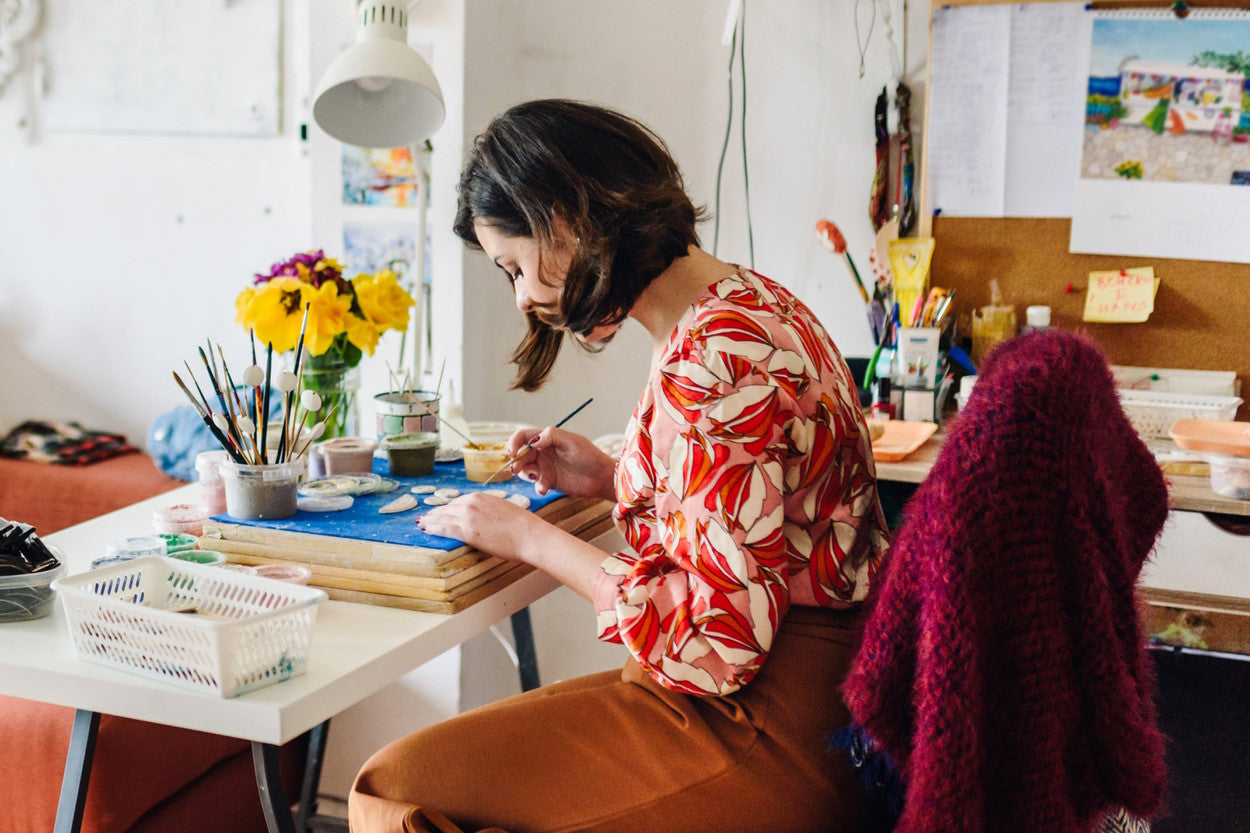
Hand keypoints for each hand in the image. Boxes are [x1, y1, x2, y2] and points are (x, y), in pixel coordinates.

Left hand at [419, 493, 545, 561]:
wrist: (529, 534)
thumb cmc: (522, 526)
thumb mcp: (503, 510)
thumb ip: (489, 511)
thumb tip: (484, 520)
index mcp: (481, 496)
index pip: (458, 502)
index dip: (447, 508)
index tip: (440, 511)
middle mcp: (471, 503)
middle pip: (447, 508)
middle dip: (436, 513)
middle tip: (426, 518)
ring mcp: (468, 517)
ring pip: (442, 517)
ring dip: (430, 521)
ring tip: (421, 524)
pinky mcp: (467, 531)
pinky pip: (444, 529)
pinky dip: (433, 529)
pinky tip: (425, 530)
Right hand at [507, 427, 615, 499]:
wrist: (601, 477)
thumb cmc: (589, 456)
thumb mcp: (572, 441)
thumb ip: (552, 436)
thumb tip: (533, 441)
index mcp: (547, 438)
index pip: (524, 436)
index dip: (514, 442)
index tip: (512, 452)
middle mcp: (543, 452)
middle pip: (521, 454)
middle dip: (516, 461)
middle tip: (515, 468)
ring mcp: (545, 467)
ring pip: (525, 469)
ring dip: (524, 473)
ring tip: (535, 477)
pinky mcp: (548, 481)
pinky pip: (536, 484)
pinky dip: (537, 486)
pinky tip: (544, 489)